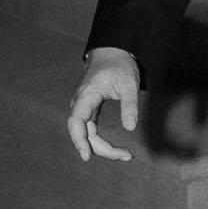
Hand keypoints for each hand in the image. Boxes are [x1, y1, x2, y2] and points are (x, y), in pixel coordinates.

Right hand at [66, 47, 139, 164]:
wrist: (111, 52)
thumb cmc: (119, 65)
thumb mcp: (129, 83)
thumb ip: (130, 104)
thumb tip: (130, 127)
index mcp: (86, 96)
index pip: (76, 122)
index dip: (79, 140)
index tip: (86, 156)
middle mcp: (81, 104)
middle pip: (83, 133)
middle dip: (101, 148)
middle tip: (126, 156)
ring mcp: (83, 107)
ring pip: (87, 134)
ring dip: (101, 147)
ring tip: (125, 154)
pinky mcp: (89, 110)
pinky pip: (90, 130)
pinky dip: (100, 141)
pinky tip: (113, 149)